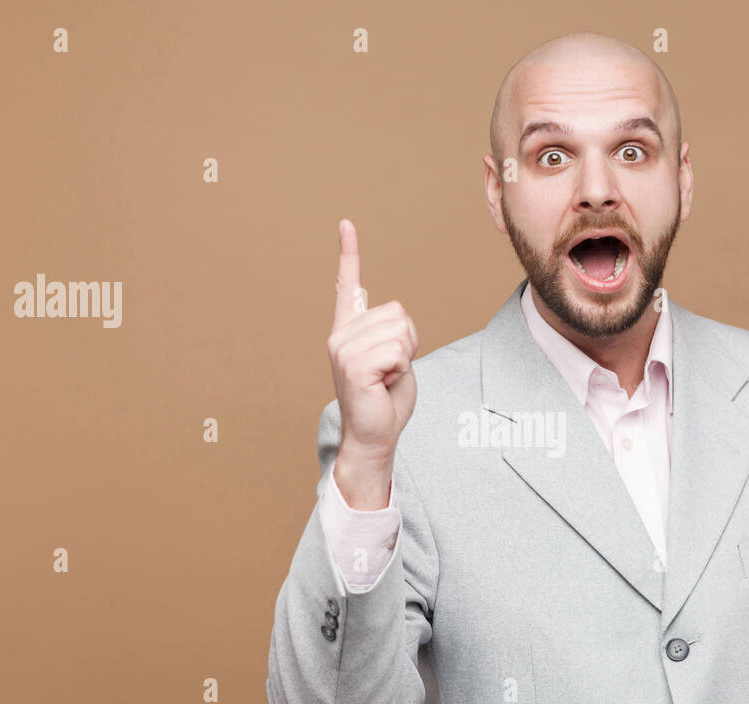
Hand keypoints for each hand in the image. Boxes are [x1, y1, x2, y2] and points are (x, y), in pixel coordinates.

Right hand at [327, 219, 417, 507]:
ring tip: (386, 378)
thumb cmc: (385, 400)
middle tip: (390, 370)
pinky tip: (383, 383)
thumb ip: (392, 335)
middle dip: (407, 342)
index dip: (350, 254)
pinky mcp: (354, 365)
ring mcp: (344, 349)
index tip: (346, 225)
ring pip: (400, 332)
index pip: (348, 285)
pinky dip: (401, 369)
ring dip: (405, 358)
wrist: (375, 434)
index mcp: (349, 330)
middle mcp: (341, 335)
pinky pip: (397, 351)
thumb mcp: (394, 358)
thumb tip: (396, 323)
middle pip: (398, 314)